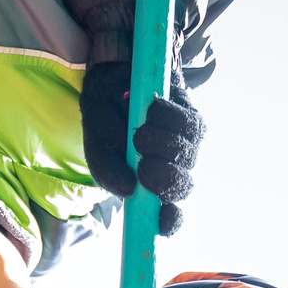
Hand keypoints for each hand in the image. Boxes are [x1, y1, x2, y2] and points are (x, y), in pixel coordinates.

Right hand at [79, 64, 202, 236]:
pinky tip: (153, 108)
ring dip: (165, 146)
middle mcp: (170, 167)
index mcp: (145, 184)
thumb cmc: (105, 110)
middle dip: (167, 181)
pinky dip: (171, 119)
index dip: (170, 221)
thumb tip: (128, 190)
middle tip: (144, 168)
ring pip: (188, 156)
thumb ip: (105, 167)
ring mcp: (185, 143)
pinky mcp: (192, 117)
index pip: (167, 215)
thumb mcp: (95, 138)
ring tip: (139, 133)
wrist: (117, 66)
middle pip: (184, 187)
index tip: (163, 219)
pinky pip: (191, 124)